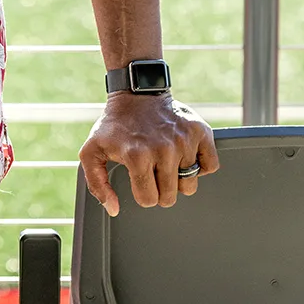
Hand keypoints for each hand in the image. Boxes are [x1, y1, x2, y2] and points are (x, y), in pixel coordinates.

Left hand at [79, 92, 218, 215]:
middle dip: (160, 189)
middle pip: (170, 196)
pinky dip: (200, 166)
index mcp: (137, 156)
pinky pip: (210, 166)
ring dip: (178, 177)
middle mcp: (163, 149)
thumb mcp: (92, 151)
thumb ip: (97, 184)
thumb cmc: (114, 126)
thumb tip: (113, 209)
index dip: (142, 193)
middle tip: (152, 170)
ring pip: (190, 184)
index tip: (138, 178)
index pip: (148, 199)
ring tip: (166, 160)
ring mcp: (184, 141)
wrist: (136, 95)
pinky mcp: (201, 132)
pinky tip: (184, 155)